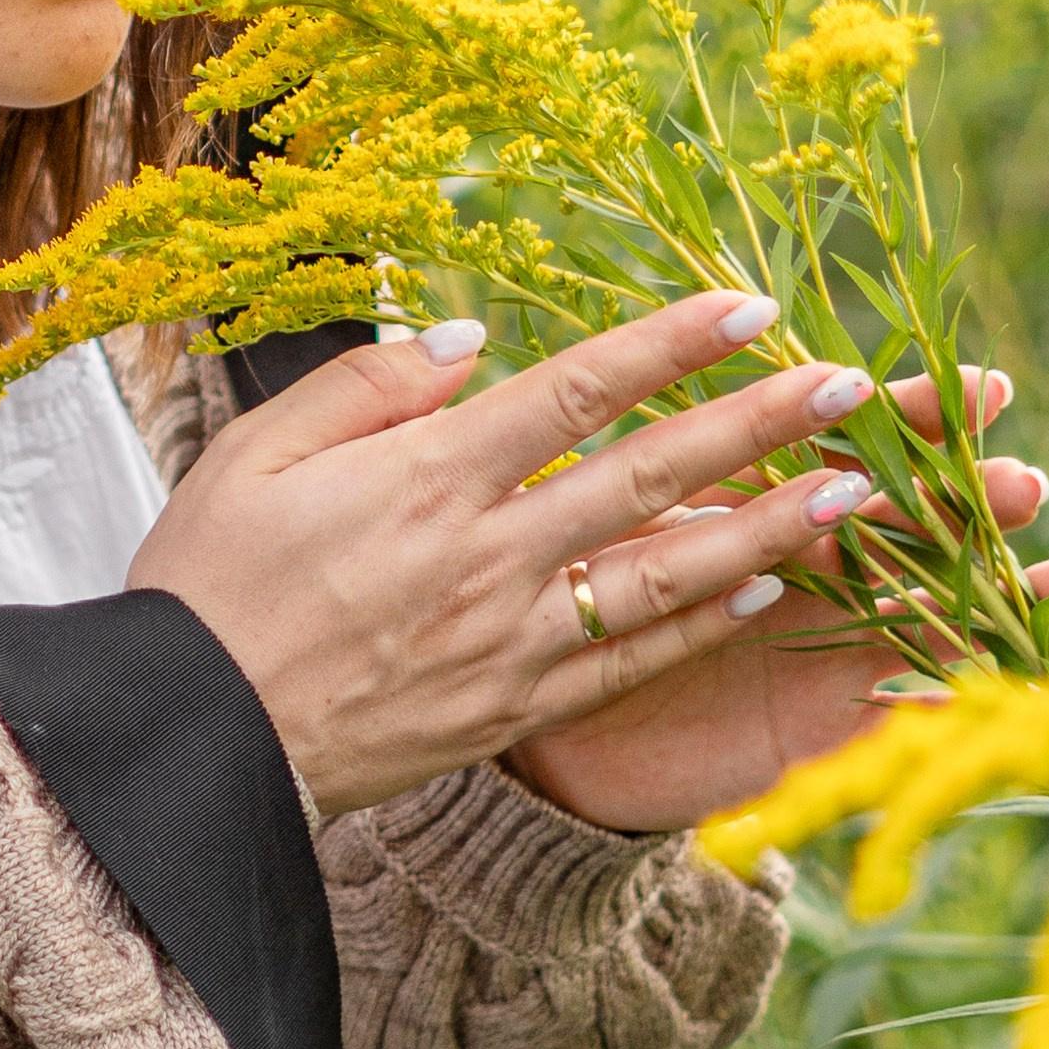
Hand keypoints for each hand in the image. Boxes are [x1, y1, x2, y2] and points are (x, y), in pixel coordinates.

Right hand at [127, 293, 969, 819]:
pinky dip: (699, 623)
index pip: (573, 390)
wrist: (192, 743)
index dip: (670, 343)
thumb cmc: (205, 586)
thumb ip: (368, 387)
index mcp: (424, 478)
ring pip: (662, 573)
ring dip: (767, 527)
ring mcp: (506, 640)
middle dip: (759, 424)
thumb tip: (466, 339)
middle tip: (855, 386)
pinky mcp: (508, 709)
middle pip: (646, 473)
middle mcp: (484, 556)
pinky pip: (627, 662)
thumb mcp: (254, 453)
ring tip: (856, 492)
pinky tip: (763, 590)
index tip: (750, 305)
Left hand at [506, 365, 1048, 834]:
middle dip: (968, 494)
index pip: (846, 443)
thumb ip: (645, 456)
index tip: (980, 386)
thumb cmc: (570, 605)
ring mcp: (821, 640)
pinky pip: (892, 698)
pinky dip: (946, 680)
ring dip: (982, 576)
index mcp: (757, 499)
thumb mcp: (603, 522)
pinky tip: (999, 667)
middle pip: (904, 515)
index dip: (913, 416)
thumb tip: (620, 360)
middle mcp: (806, 563)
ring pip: (918, 597)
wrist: (552, 736)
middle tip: (1021, 479)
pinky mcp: (818, 718)